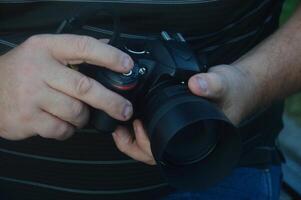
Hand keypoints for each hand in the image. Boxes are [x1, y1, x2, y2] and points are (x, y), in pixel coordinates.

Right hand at [0, 34, 133, 139]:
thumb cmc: (22, 71)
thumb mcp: (44, 52)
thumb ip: (75, 50)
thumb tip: (108, 45)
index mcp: (46, 48)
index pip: (84, 47)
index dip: (110, 56)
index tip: (127, 65)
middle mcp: (38, 69)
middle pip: (85, 87)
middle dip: (111, 101)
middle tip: (125, 109)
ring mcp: (31, 95)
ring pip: (75, 111)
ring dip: (83, 116)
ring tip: (78, 112)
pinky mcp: (27, 119)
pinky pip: (62, 129)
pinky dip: (69, 129)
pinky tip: (62, 122)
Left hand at [112, 64, 255, 164]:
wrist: (240, 86)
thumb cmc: (235, 91)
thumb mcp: (224, 84)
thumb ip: (212, 85)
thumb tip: (196, 84)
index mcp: (197, 139)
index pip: (168, 153)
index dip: (148, 145)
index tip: (139, 125)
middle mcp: (186, 139)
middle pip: (154, 154)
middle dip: (132, 145)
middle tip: (119, 130)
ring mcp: (180, 131)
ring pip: (152, 144)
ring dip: (133, 138)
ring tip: (120, 125)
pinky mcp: (176, 121)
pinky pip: (155, 131)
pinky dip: (141, 128)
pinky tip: (133, 116)